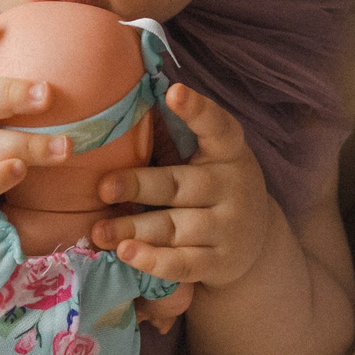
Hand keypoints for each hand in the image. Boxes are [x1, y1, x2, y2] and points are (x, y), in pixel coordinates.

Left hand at [91, 85, 280, 285]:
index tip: (173, 92)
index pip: (216, 125)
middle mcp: (233, 185)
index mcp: (229, 150)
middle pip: (180, 185)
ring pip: (175, 227)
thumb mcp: (208, 156)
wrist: (255, 242)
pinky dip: (153, 260)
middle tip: (103, 187)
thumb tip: (124, 101)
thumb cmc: (213, 185)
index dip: (197, 110)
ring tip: (99, 231)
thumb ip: (174, 136)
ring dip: (134, 228)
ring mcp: (229, 227)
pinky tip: (127, 253)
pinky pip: (182, 263)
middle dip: (140, 185)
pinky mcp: (220, 262)